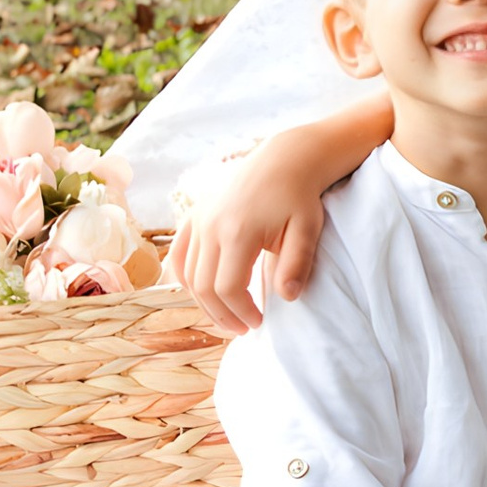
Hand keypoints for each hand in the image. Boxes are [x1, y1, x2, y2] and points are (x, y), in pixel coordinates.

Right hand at [170, 123, 372, 336]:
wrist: (283, 159)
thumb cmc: (299, 196)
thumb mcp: (307, 229)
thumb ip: (297, 264)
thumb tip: (287, 297)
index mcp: (238, 231)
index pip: (228, 287)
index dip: (241, 312)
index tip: (258, 322)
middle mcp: (211, 225)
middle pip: (203, 286)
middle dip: (222, 314)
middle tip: (243, 327)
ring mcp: (198, 219)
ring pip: (187, 274)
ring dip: (204, 301)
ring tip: (227, 315)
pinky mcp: (194, 215)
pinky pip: (179, 254)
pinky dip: (186, 278)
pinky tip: (204, 292)